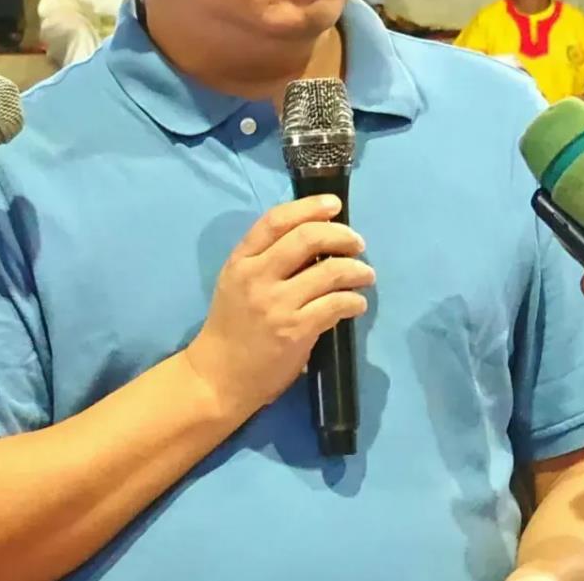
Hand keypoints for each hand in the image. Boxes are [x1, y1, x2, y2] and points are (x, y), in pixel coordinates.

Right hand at [183, 195, 373, 423]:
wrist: (217, 379)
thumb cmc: (232, 327)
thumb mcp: (237, 282)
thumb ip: (268, 259)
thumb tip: (318, 239)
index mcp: (241, 260)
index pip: (276, 220)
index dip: (309, 207)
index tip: (334, 205)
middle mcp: (256, 277)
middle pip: (307, 238)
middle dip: (341, 235)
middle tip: (358, 243)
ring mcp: (276, 304)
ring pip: (329, 271)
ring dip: (357, 269)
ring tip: (366, 274)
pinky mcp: (294, 330)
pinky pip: (336, 305)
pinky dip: (354, 301)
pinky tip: (357, 304)